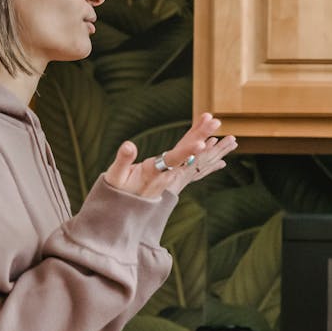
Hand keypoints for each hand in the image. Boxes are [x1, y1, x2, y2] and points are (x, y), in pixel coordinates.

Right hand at [103, 113, 226, 198]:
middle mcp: (166, 173)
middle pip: (187, 153)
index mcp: (154, 173)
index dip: (187, 151)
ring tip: (213, 119)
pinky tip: (206, 137)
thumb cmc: (118, 193)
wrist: (125, 210)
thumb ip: (123, 161)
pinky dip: (193, 142)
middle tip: (216, 121)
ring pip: (188, 152)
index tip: (202, 143)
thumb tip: (129, 145)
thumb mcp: (115, 178)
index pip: (173, 160)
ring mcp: (169, 172)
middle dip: (201, 136)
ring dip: (200, 135)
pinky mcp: (169, 170)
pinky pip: (184, 154)